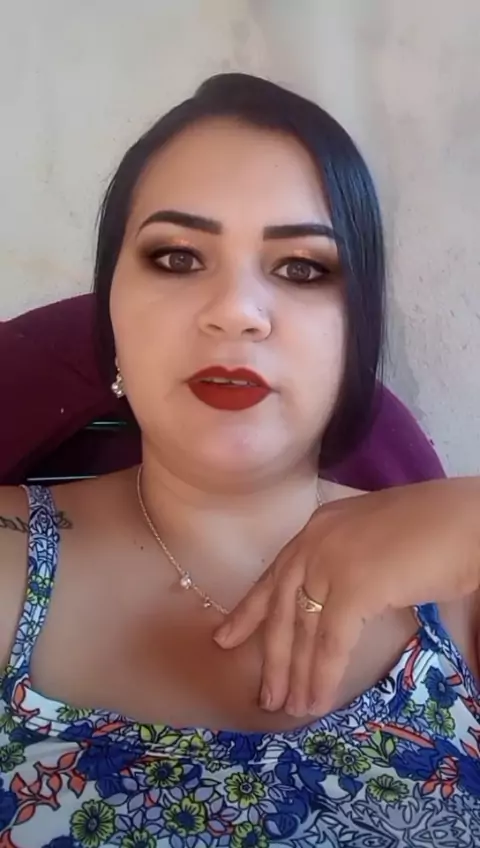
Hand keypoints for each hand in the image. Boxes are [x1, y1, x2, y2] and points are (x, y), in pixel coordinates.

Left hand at [213, 477, 479, 716]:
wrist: (469, 521)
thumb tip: (338, 609)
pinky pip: (331, 642)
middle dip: (272, 657)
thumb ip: (348, 568)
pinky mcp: (353, 586)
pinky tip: (317, 701)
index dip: (250, 611)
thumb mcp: (374, 544)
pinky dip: (323, 675)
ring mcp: (331, 561)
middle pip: (281, 608)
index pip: (275, 575)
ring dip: (295, 675)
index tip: (225, 638)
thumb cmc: (435, 530)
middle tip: (264, 695)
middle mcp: (315, 541)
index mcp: (319, 528)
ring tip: (289, 709)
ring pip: (302, 629)